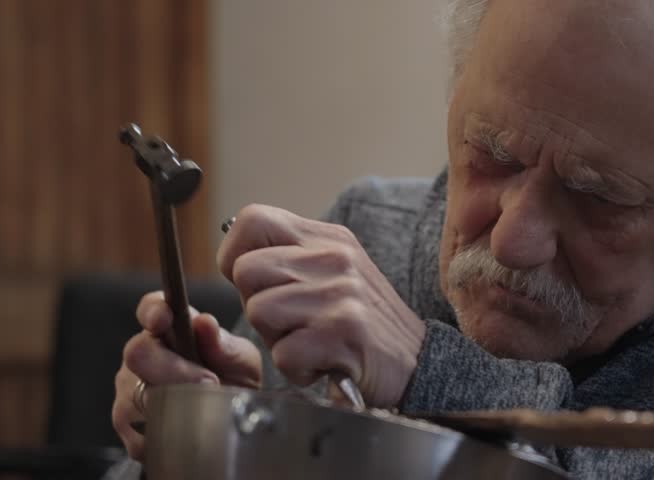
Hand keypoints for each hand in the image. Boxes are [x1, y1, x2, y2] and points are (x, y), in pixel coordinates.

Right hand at [112, 291, 261, 459]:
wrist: (234, 423)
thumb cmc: (237, 382)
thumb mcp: (242, 362)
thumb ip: (225, 345)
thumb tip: (205, 323)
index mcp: (171, 329)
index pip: (152, 308)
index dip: (153, 311)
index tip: (163, 319)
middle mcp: (145, 355)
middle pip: (138, 354)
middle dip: (174, 370)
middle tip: (209, 383)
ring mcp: (130, 390)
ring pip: (136, 395)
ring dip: (175, 404)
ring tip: (205, 409)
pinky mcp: (128, 427)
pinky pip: (138, 431)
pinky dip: (168, 432)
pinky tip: (188, 429)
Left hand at [217, 204, 425, 407]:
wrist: (419, 363)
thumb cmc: (365, 323)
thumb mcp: (334, 274)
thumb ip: (291, 259)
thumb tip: (235, 260)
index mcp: (329, 238)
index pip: (251, 220)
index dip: (235, 256)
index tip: (255, 284)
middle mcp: (336, 257)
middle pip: (246, 271)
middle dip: (256, 306)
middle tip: (291, 323)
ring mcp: (341, 293)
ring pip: (258, 311)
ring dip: (277, 341)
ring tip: (311, 343)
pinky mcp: (344, 332)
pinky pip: (283, 353)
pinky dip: (297, 369)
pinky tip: (324, 363)